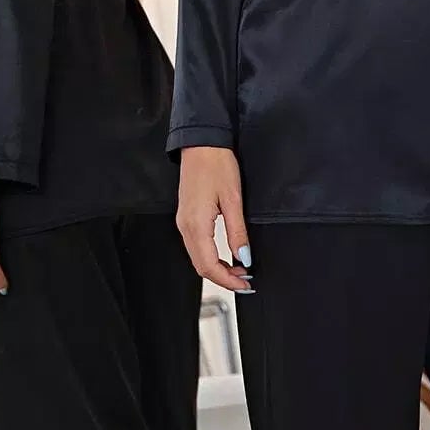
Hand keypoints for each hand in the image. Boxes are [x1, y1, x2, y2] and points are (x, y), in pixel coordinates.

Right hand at [176, 147, 254, 292]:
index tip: (245, 285)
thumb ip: (237, 232)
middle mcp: (185, 226)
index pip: (209, 265)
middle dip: (223, 278)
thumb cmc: (217, 165)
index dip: (227, 280)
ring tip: (240, 270)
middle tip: (245, 282)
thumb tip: (244, 257)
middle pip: (201, 266)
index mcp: (196, 224)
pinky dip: (211, 257)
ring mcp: (183, 222)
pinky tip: (226, 257)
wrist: (202, 144)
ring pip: (198, 258)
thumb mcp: (233, 200)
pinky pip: (196, 246)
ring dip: (218, 269)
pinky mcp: (186, 217)